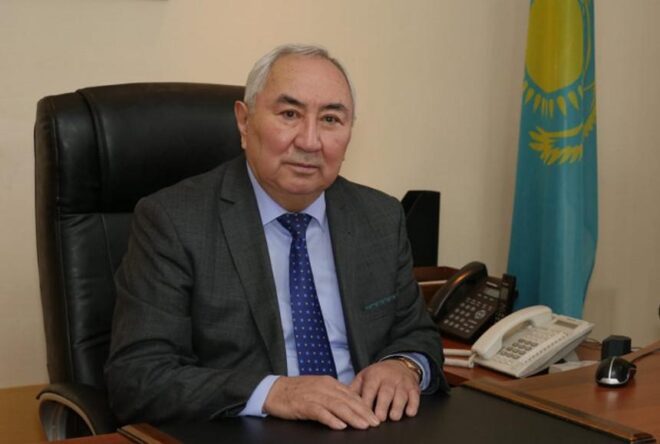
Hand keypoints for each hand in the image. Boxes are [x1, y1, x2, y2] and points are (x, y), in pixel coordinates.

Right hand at [263, 375, 380, 429]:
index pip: (351, 395)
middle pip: (347, 400)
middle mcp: (324, 387)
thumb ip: (333, 395)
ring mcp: (314, 395)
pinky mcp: (303, 405)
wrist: (274, 390)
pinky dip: (331, 419)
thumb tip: (350, 405)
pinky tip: (340, 426)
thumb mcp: (318, 388)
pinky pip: (320, 412)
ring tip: (363, 425)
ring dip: (352, 416)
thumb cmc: (296, 391)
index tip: (375, 416)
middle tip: (375, 423)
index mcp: (329, 382)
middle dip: (363, 412)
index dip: (364, 406)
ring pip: (337, 406)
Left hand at [349, 359, 420, 421]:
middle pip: (386, 392)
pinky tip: (409, 412)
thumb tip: (342, 400)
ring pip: (401, 395)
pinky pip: (415, 396)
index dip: (367, 401)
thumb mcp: (364, 376)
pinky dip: (413, 405)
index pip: (370, 388)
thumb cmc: (378, 375)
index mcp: (374, 375)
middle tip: (379, 418)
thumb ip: (354, 388)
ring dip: (398, 406)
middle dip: (383, 405)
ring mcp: (402, 383)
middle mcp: (389, 379)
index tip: (363, 413)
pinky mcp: (414, 388)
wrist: (399, 365)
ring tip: (393, 417)